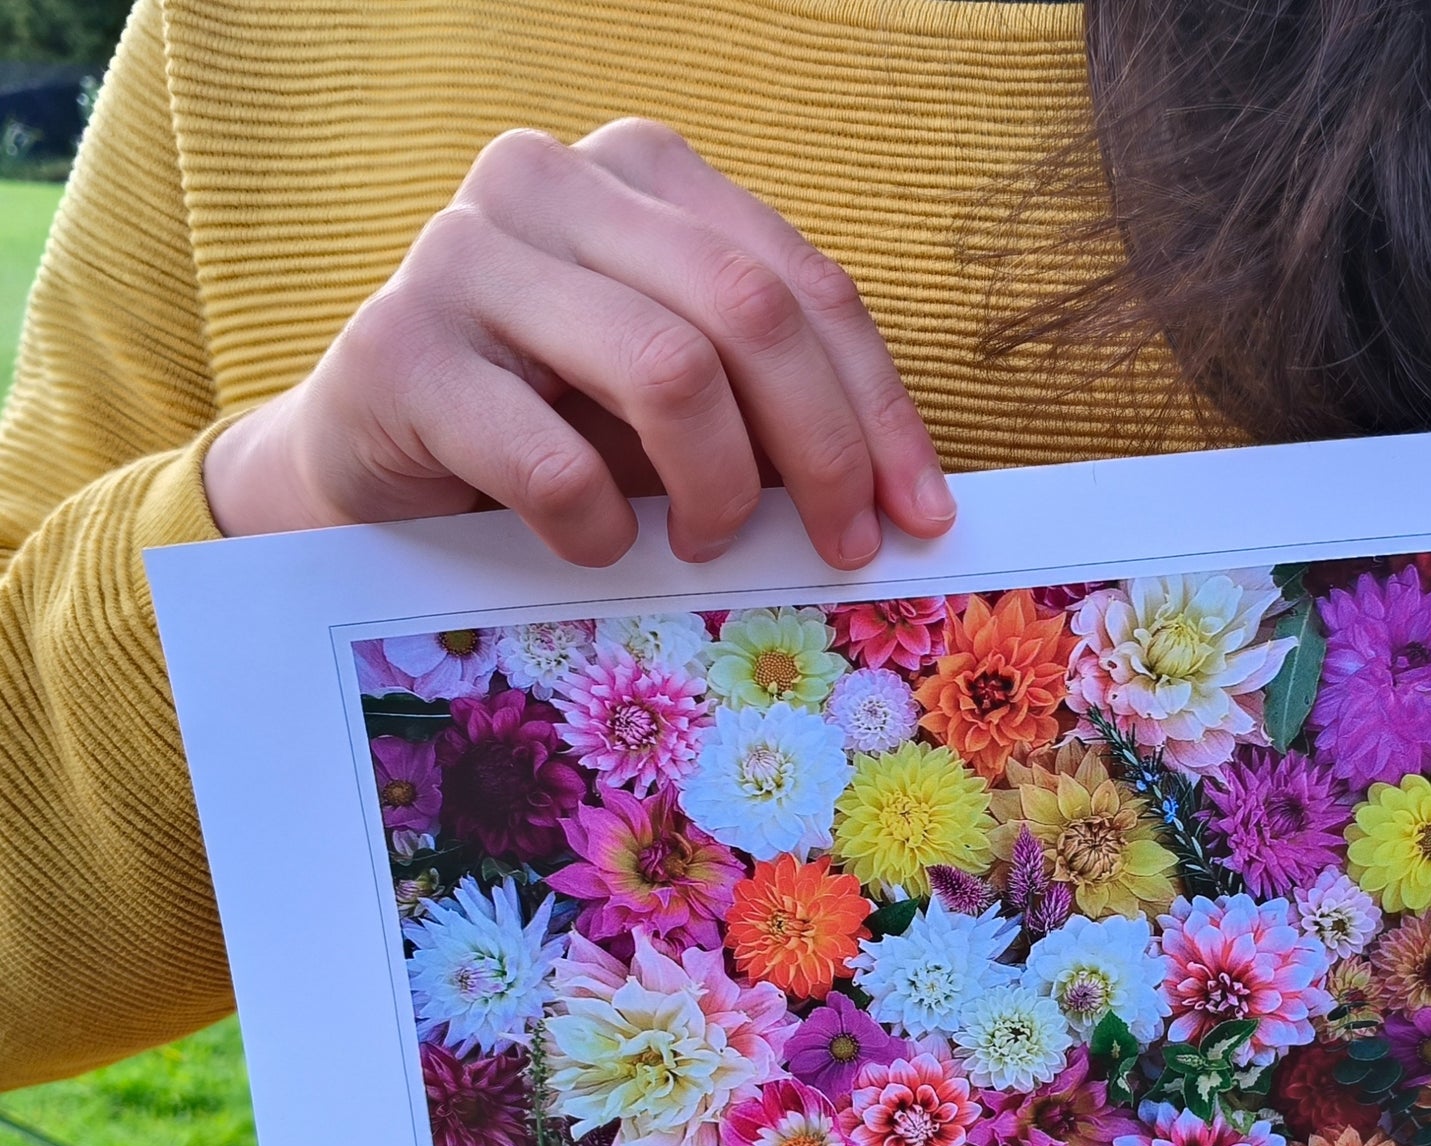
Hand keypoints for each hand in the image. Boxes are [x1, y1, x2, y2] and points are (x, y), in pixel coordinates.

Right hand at [203, 120, 955, 567]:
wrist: (370, 468)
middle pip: (750, 312)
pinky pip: (554, 462)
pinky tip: (597, 549)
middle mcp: (549, 182)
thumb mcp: (673, 403)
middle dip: (822, 452)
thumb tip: (901, 498)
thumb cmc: (546, 431)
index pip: (804, 284)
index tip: (920, 517)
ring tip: (703, 546)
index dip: (879, 409)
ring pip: (668, 372)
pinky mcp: (397, 353)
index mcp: (640, 172)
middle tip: (839, 548)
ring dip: (715, 491)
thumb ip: (769, 408)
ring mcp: (462, 255)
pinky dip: (600, 530)